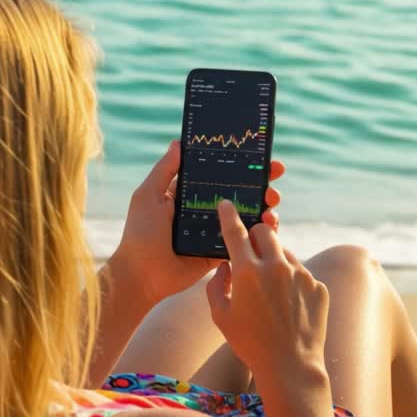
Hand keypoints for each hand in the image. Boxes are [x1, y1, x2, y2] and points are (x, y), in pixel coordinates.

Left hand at [110, 140, 285, 308]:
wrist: (142, 274)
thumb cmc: (141, 233)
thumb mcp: (149, 195)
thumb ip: (164, 170)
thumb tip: (178, 142)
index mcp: (189, 193)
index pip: (220, 173)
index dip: (240, 163)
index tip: (260, 154)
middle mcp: (205, 209)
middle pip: (239, 191)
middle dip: (260, 181)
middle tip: (275, 174)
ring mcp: (215, 231)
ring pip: (246, 215)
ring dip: (264, 206)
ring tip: (272, 203)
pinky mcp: (220, 251)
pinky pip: (244, 240)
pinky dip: (259, 233)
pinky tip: (269, 226)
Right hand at [206, 200, 329, 384]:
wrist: (291, 367)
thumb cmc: (250, 344)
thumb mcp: (221, 316)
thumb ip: (216, 285)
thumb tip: (224, 266)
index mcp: (247, 272)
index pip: (235, 232)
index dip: (229, 215)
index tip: (227, 204)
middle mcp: (275, 267)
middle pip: (266, 231)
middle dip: (257, 236)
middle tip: (252, 253)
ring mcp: (300, 275)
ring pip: (284, 252)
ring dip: (275, 261)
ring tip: (271, 293)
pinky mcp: (318, 286)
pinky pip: (301, 273)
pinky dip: (292, 281)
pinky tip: (288, 306)